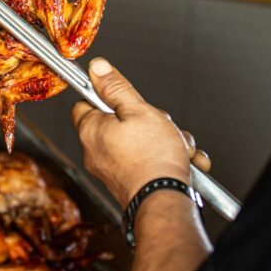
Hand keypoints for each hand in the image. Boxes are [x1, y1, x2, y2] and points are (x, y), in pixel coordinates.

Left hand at [71, 58, 191, 208]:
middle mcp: (95, 152)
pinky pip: (145, 162)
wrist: (165, 203)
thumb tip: (96, 67)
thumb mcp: (138, 110)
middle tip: (161, 125)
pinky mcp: (127, 184)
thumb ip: (116, 87)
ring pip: (138, 142)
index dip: (106, 96)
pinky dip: (165, 159)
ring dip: (163, 140)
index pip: (86, 102)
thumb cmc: (153, 158)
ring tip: (179, 146)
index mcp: (91, 130)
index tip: (126, 96)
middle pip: (118, 122)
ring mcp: (110, 170)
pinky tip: (185, 162)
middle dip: (147, 120)